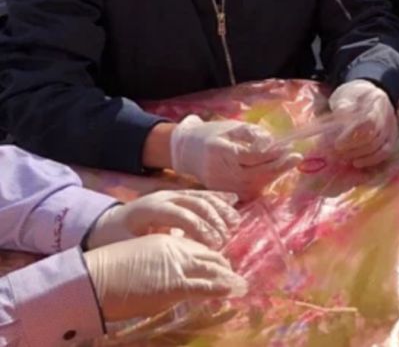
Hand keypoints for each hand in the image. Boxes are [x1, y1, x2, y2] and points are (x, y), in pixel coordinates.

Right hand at [84, 233, 246, 322]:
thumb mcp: (138, 258)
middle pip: (209, 256)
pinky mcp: (175, 285)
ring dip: (228, 278)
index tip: (219, 266)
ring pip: (212, 269)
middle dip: (224, 267)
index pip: (197, 247)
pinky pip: (205, 286)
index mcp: (166, 241)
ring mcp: (177, 266)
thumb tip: (166, 276)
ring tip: (241, 284)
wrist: (91, 279)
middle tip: (234, 276)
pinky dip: (222, 288)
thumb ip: (157, 263)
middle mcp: (176, 249)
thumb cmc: (106, 272)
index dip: (210, 257)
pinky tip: (235, 290)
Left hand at [87, 191, 239, 249]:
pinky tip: (234, 202)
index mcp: (151, 209)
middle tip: (225, 240)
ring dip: (221, 209)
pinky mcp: (178, 195)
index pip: (181, 216)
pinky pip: (202, 193)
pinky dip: (219, 198)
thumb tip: (174, 260)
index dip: (200, 229)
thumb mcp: (126, 245)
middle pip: (196, 203)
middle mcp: (164, 197)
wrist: (107, 222)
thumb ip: (149, 249)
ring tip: (235, 224)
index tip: (213, 246)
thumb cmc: (115, 237)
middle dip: (214, 221)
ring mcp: (173, 193)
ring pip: (202, 196)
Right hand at [170, 116, 299, 198]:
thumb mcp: (232, 127)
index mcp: (219, 151)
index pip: (249, 156)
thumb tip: (275, 144)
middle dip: (277, 168)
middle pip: (253, 175)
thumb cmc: (213, 134)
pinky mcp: (221, 193)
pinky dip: (262, 183)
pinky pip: (246, 192)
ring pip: (251, 187)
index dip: (271, 154)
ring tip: (287, 164)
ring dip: (272, 176)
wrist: (187, 150)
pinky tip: (272, 173)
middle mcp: (217, 172)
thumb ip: (254, 135)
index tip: (289, 147)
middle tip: (295, 158)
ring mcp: (218, 186)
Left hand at [328, 80, 398, 168]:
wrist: (369, 92)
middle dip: (354, 149)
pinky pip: (386, 152)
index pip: (369, 122)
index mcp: (376, 101)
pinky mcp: (392, 136)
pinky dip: (372, 160)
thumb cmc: (353, 95)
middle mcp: (388, 115)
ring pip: (380, 147)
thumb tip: (340, 115)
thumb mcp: (345, 95)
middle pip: (374, 138)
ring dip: (361, 155)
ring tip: (344, 158)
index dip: (353, 135)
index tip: (337, 143)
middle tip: (336, 153)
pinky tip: (357, 162)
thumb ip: (342, 105)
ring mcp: (392, 126)